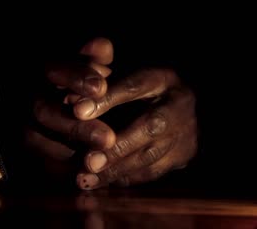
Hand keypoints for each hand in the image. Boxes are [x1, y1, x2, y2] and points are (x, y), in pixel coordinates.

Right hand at [25, 38, 115, 180]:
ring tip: (101, 165)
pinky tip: (88, 178)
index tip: (102, 87)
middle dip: (76, 126)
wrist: (25, 113)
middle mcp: (24, 96)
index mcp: (39, 71)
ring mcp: (16, 124)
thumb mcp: (77, 69)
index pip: (53, 69)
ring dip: (70, 155)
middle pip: (43, 110)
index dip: (76, 77)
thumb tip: (103, 45)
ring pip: (36, 141)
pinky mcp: (15, 151)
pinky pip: (35, 165)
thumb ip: (90, 60)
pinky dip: (61, 174)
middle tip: (108, 138)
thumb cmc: (67, 88)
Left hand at [76, 67, 197, 188]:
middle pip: (150, 127)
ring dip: (116, 171)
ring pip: (152, 156)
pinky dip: (125, 177)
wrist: (175, 101)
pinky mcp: (186, 154)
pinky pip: (154, 171)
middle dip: (116, 148)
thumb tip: (69, 101)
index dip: (106, 100)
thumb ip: (97, 88)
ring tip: (86, 179)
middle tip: (88, 162)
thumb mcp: (120, 77)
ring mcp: (188, 131)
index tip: (78, 112)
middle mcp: (180, 102)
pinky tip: (102, 180)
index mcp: (161, 77)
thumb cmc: (136, 88)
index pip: (134, 86)